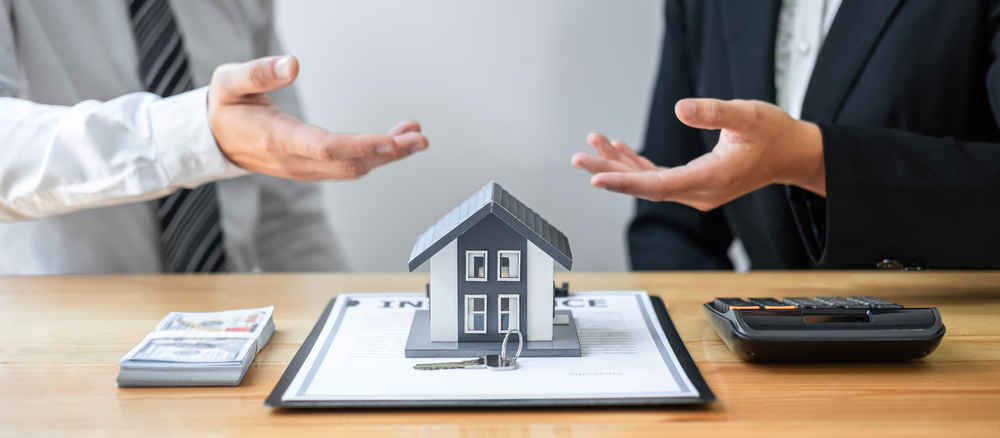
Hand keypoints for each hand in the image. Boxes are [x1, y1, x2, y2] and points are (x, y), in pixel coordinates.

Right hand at [208, 55, 427, 179]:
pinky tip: (392, 141)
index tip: (390, 140)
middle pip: (349, 163)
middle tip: (418, 138)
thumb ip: (259, 73)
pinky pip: (347, 165)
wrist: (211, 140)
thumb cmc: (223, 108)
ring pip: (352, 168)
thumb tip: (291, 64)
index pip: (327, 147)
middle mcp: (295, 160)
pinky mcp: (311, 168)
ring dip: (387, 155)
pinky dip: (374, 155)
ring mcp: (305, 168)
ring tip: (414, 136)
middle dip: (388, 153)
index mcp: (277, 139)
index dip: (362, 145)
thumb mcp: (229, 82)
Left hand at [570, 98, 824, 210]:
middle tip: (580, 156)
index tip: (596, 177)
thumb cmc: (773, 135)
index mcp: (710, 179)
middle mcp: (699, 191)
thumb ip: (714, 112)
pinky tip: (619, 150)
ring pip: (648, 181)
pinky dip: (637, 165)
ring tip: (593, 144)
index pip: (657, 184)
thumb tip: (681, 108)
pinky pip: (658, 177)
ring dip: (619, 165)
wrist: (792, 154)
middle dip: (610, 170)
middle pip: (645, 185)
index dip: (624, 181)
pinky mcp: (694, 182)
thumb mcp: (747, 115)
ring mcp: (695, 189)